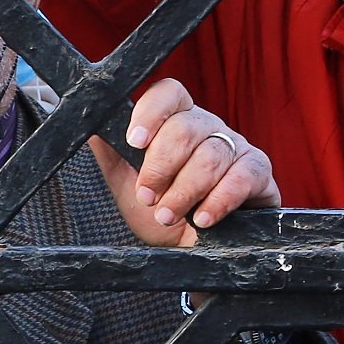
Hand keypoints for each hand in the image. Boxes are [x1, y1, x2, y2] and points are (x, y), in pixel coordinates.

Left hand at [90, 78, 277, 248]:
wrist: (190, 251)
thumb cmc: (161, 211)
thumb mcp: (127, 184)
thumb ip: (111, 154)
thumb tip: (85, 127)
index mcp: (176, 120)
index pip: (169, 93)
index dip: (152, 112)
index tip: (134, 141)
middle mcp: (208, 127)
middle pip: (185, 128)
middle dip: (161, 167)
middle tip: (148, 197)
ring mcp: (236, 147)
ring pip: (210, 156)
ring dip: (184, 191)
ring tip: (168, 216)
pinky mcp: (258, 173)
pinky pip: (242, 176)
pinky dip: (219, 200)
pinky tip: (202, 219)